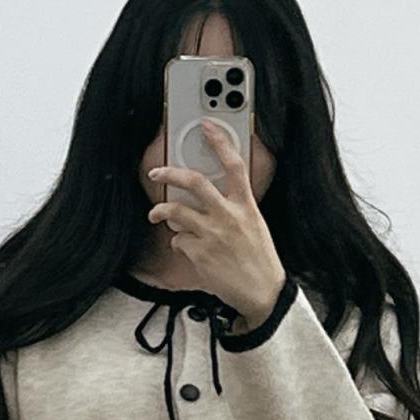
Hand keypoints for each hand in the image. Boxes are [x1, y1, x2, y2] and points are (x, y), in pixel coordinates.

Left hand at [146, 118, 287, 325]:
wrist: (263, 293)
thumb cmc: (260, 261)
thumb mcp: (255, 226)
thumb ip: (234, 209)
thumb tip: (205, 202)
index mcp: (246, 206)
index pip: (235, 165)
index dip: (220, 142)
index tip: (208, 126)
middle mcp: (229, 215)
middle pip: (194, 182)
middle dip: (170, 173)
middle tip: (157, 172)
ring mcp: (212, 233)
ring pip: (176, 211)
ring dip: (161, 211)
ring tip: (156, 214)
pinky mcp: (199, 253)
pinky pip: (178, 240)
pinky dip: (179, 243)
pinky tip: (189, 249)